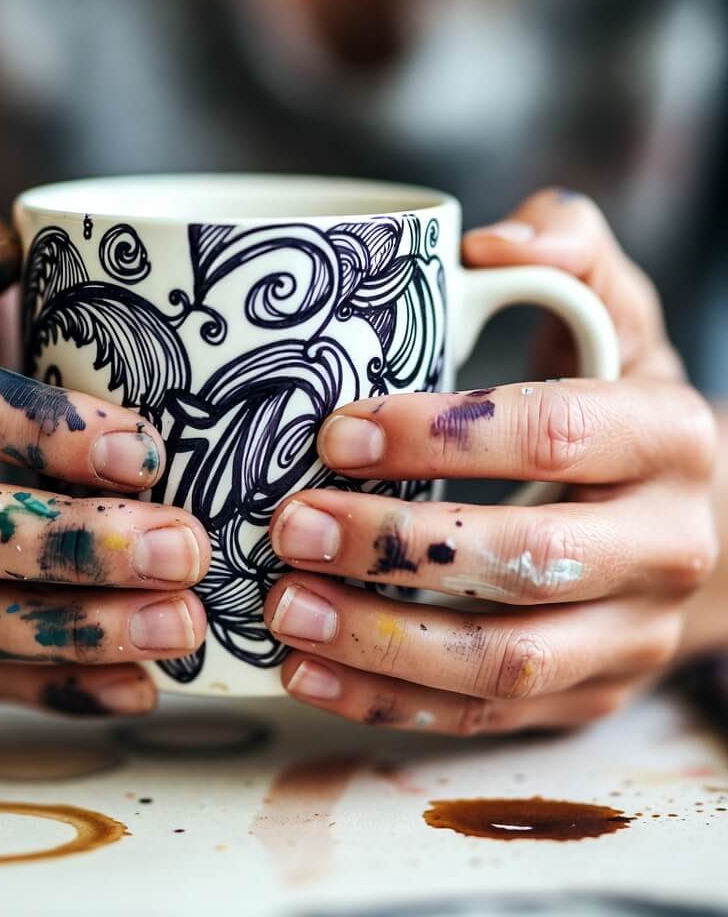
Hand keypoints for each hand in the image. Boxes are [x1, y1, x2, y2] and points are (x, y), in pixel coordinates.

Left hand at [265, 189, 718, 734]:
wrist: (672, 525)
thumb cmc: (613, 408)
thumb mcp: (610, 320)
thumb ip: (567, 257)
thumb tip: (492, 241)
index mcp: (669, 440)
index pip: (558, 435)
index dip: (444, 435)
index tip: (338, 433)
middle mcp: (664, 547)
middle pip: (527, 561)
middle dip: (398, 548)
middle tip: (291, 524)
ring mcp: (626, 638)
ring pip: (503, 662)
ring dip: (380, 643)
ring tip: (283, 609)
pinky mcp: (579, 697)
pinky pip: (481, 716)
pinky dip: (385, 701)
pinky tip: (304, 670)